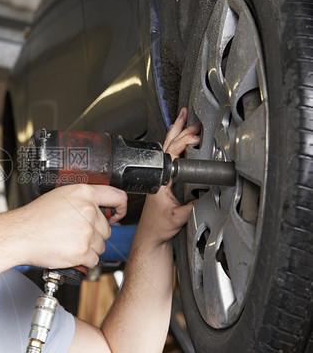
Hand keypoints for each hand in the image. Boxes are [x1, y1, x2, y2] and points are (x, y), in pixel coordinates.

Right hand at [10, 184, 126, 268]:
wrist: (19, 235)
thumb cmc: (35, 218)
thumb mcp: (60, 196)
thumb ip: (83, 200)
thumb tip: (101, 210)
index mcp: (83, 193)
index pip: (117, 197)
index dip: (120, 208)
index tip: (116, 214)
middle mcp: (88, 210)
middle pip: (107, 228)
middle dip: (94, 233)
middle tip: (74, 233)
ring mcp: (86, 231)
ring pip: (101, 245)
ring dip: (88, 247)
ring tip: (68, 242)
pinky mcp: (82, 251)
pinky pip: (94, 259)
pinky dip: (83, 260)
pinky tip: (68, 251)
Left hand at [138, 108, 200, 243]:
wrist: (151, 235)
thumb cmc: (159, 227)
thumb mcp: (178, 217)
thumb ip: (190, 207)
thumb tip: (203, 196)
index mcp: (160, 180)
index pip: (171, 154)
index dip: (184, 143)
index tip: (196, 137)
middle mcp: (158, 175)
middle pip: (168, 146)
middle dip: (180, 130)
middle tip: (190, 118)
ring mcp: (159, 176)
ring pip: (167, 149)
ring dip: (176, 133)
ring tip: (183, 119)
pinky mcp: (162, 179)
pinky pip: (169, 156)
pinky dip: (175, 144)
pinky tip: (180, 139)